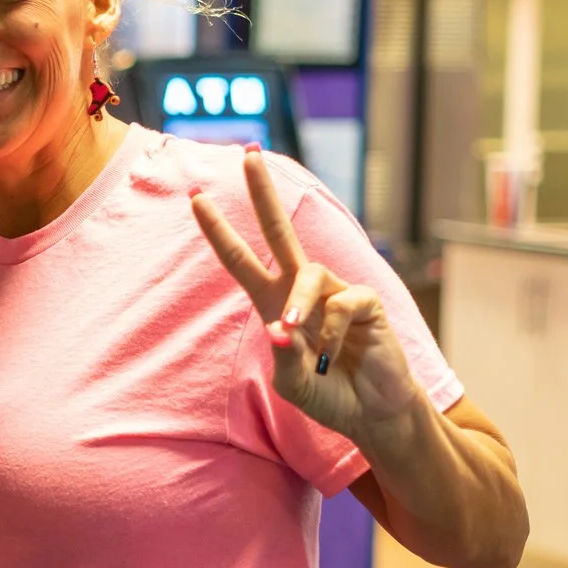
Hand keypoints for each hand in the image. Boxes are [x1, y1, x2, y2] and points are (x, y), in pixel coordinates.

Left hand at [190, 152, 419, 438]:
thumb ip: (282, 356)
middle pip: (281, 229)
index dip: (220, 231)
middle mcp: (303, 290)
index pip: (241, 260)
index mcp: (274, 303)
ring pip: (309, 275)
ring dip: (300, 304)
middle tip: (248, 152)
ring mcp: (336, 292)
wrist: (371, 414)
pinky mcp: (365, 302)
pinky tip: (335, 352)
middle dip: (263, 192)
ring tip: (296, 332)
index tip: (196, 198)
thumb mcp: (292, 383)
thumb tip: (280, 327)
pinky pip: (343, 304)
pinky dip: (333, 331)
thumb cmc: (328, 394)